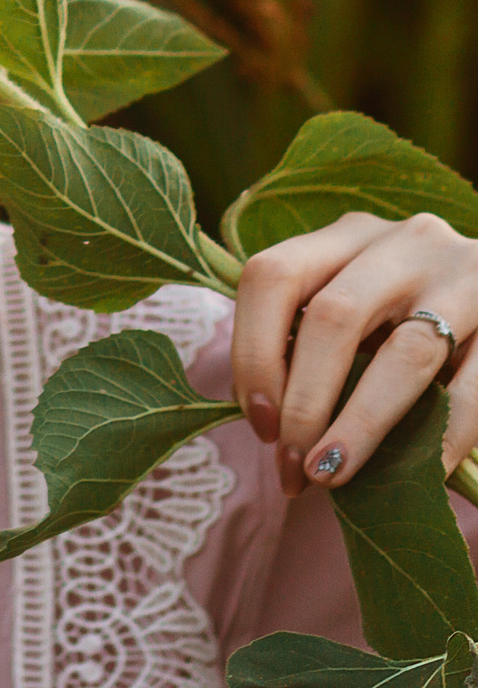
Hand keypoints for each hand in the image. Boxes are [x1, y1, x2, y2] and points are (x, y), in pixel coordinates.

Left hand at [231, 209, 477, 495]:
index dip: (253, 353)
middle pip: (332, 317)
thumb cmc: (414, 313)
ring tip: (333, 474)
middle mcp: (402, 244)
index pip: (272, 276)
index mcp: (348, 235)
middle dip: (302, 401)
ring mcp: (462, 277)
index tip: (258, 423)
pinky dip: (443, 437)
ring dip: (359, 424)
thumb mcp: (362, 302)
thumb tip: (270, 423)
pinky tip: (422, 474)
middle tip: (293, 464)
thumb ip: (315, 337)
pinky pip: (472, 389)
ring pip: (403, 354)